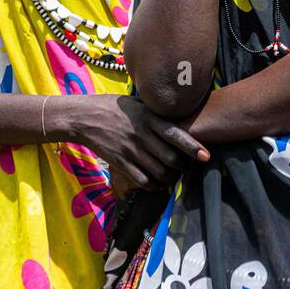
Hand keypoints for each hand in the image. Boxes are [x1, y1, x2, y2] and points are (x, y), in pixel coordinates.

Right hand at [70, 94, 208, 195]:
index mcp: (148, 118)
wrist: (84, 117)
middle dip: (183, 166)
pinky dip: (154, 185)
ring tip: (174, 175)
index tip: (205, 156)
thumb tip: (182, 118)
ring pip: (159, 172)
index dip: (192, 147)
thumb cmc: (114, 108)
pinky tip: (158, 182)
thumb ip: (158, 113)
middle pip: (170, 158)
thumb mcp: (138, 104)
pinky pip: (143, 180)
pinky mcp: (120, 163)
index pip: (175, 134)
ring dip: (171, 177)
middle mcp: (141, 135)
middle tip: (187, 166)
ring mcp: (130, 151)